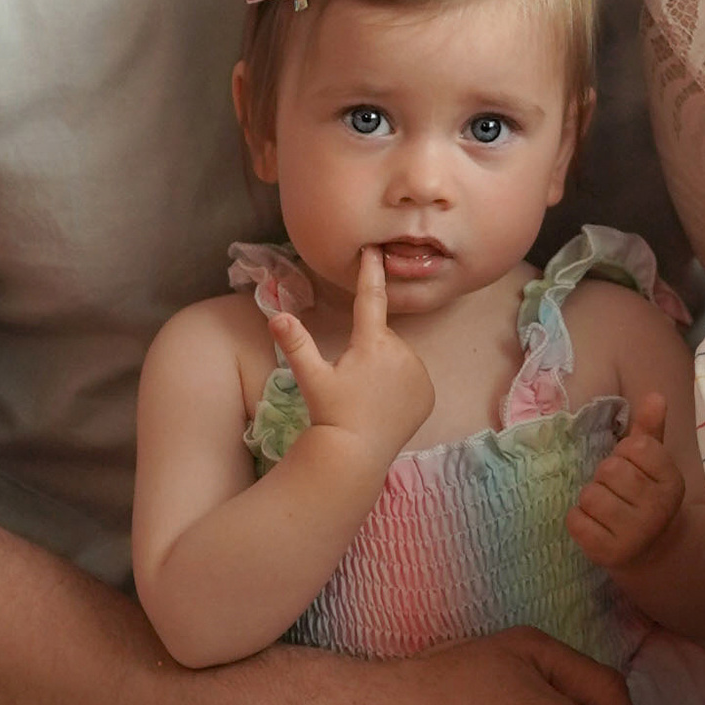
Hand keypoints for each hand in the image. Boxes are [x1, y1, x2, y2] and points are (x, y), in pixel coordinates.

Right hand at [267, 249, 432, 467]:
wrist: (358, 453)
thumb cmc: (331, 413)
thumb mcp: (311, 378)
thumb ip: (296, 344)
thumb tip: (276, 316)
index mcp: (372, 343)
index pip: (371, 298)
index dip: (372, 272)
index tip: (375, 251)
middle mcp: (402, 352)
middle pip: (382, 339)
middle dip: (368, 350)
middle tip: (353, 381)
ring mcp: (419, 373)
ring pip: (398, 358)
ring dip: (385, 368)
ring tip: (368, 396)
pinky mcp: (428, 393)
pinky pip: (412, 378)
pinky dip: (401, 385)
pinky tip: (386, 405)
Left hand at [566, 392, 685, 576]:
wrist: (652, 552)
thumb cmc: (646, 497)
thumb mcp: (654, 465)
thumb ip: (651, 430)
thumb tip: (655, 396)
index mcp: (672, 482)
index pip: (637, 446)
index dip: (626, 453)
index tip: (634, 468)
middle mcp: (657, 509)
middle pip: (610, 469)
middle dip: (606, 476)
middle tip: (617, 491)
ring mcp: (634, 534)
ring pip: (590, 495)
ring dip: (591, 499)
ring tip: (606, 509)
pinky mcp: (608, 553)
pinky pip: (575, 520)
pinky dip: (578, 520)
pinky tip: (595, 525)